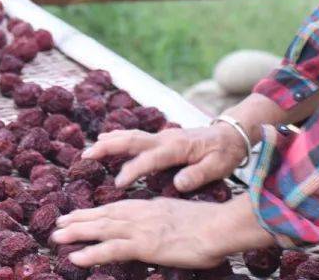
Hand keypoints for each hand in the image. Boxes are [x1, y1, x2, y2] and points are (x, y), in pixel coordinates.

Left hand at [52, 197, 273, 267]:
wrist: (220, 225)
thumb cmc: (210, 224)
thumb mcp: (181, 215)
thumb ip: (165, 218)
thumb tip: (160, 223)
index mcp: (150, 206)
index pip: (115, 208)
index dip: (95, 212)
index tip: (78, 214)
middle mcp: (140, 213)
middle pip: (103, 215)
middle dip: (79, 220)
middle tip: (58, 224)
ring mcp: (141, 228)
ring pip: (101, 229)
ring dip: (76, 233)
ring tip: (57, 237)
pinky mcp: (144, 245)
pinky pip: (111, 249)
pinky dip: (92, 252)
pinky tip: (76, 257)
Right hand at [84, 124, 248, 193]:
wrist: (232, 134)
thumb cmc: (225, 153)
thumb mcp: (218, 167)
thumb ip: (197, 175)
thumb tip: (178, 184)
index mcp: (177, 148)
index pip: (150, 159)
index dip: (133, 170)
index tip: (118, 184)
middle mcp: (165, 138)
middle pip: (131, 139)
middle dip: (108, 147)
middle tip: (87, 155)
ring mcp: (162, 135)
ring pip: (130, 134)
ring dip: (109, 140)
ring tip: (89, 149)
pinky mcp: (161, 137)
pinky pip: (135, 135)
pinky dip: (118, 137)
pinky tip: (106, 140)